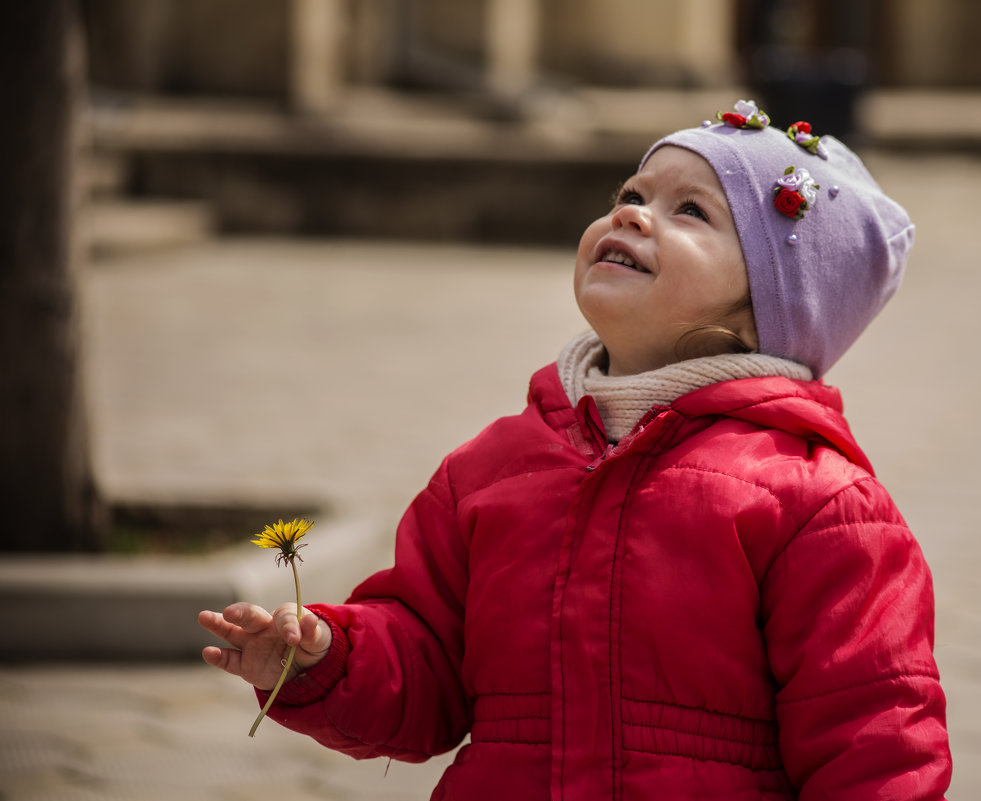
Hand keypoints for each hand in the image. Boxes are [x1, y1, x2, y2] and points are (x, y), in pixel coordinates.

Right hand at [198, 602, 332, 690]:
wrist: (304, 669)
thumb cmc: (312, 646)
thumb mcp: (319, 640)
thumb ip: (313, 631)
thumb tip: (310, 621)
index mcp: (284, 617)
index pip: (283, 616)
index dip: (289, 625)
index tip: (294, 638)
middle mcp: (264, 627)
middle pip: (250, 615)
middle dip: (240, 613)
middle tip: (229, 613)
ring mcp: (251, 645)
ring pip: (232, 632)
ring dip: (218, 624)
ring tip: (204, 617)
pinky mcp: (245, 665)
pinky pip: (229, 660)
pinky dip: (218, 657)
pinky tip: (208, 652)